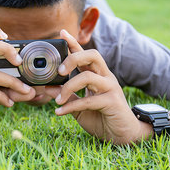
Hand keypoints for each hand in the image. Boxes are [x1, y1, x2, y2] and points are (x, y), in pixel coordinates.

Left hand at [54, 29, 152, 144]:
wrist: (122, 135)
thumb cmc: (101, 118)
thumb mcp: (79, 106)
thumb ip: (66, 96)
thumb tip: (47, 88)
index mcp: (97, 75)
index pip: (85, 54)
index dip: (74, 43)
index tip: (61, 33)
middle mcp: (105, 77)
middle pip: (92, 55)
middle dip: (73, 58)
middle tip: (59, 70)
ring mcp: (110, 88)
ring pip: (88, 76)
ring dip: (68, 87)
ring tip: (57, 100)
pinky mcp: (112, 101)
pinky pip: (89, 100)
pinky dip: (71, 106)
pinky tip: (59, 112)